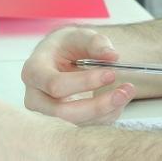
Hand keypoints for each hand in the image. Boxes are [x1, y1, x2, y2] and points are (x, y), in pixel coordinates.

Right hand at [20, 27, 134, 124]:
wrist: (60, 57)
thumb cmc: (66, 46)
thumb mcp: (80, 36)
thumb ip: (96, 43)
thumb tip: (112, 56)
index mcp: (33, 71)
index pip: (55, 85)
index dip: (84, 82)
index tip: (110, 73)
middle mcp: (35, 97)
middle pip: (63, 112)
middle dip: (98, 105)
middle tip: (125, 90)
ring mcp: (47, 114)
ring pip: (76, 123)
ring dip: (106, 111)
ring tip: (127, 92)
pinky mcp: (62, 123)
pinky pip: (85, 126)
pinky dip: (106, 115)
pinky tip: (119, 99)